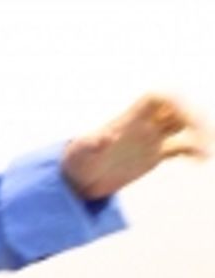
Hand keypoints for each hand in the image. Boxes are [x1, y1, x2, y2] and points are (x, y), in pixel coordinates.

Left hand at [61, 93, 210, 200]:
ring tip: (205, 153)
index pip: (158, 98)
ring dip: (199, 133)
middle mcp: (143, 125)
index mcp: (129, 119)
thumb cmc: (75, 162)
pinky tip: (200, 160)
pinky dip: (193, 150)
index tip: (184, 120)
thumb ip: (91, 144)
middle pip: (177, 108)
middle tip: (203, 138)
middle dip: (194, 118)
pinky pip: (180, 146)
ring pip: (183, 125)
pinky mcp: (154, 155)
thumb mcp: (79, 153)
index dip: (175, 102)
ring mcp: (150, 138)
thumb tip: (104, 137)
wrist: (78, 179)